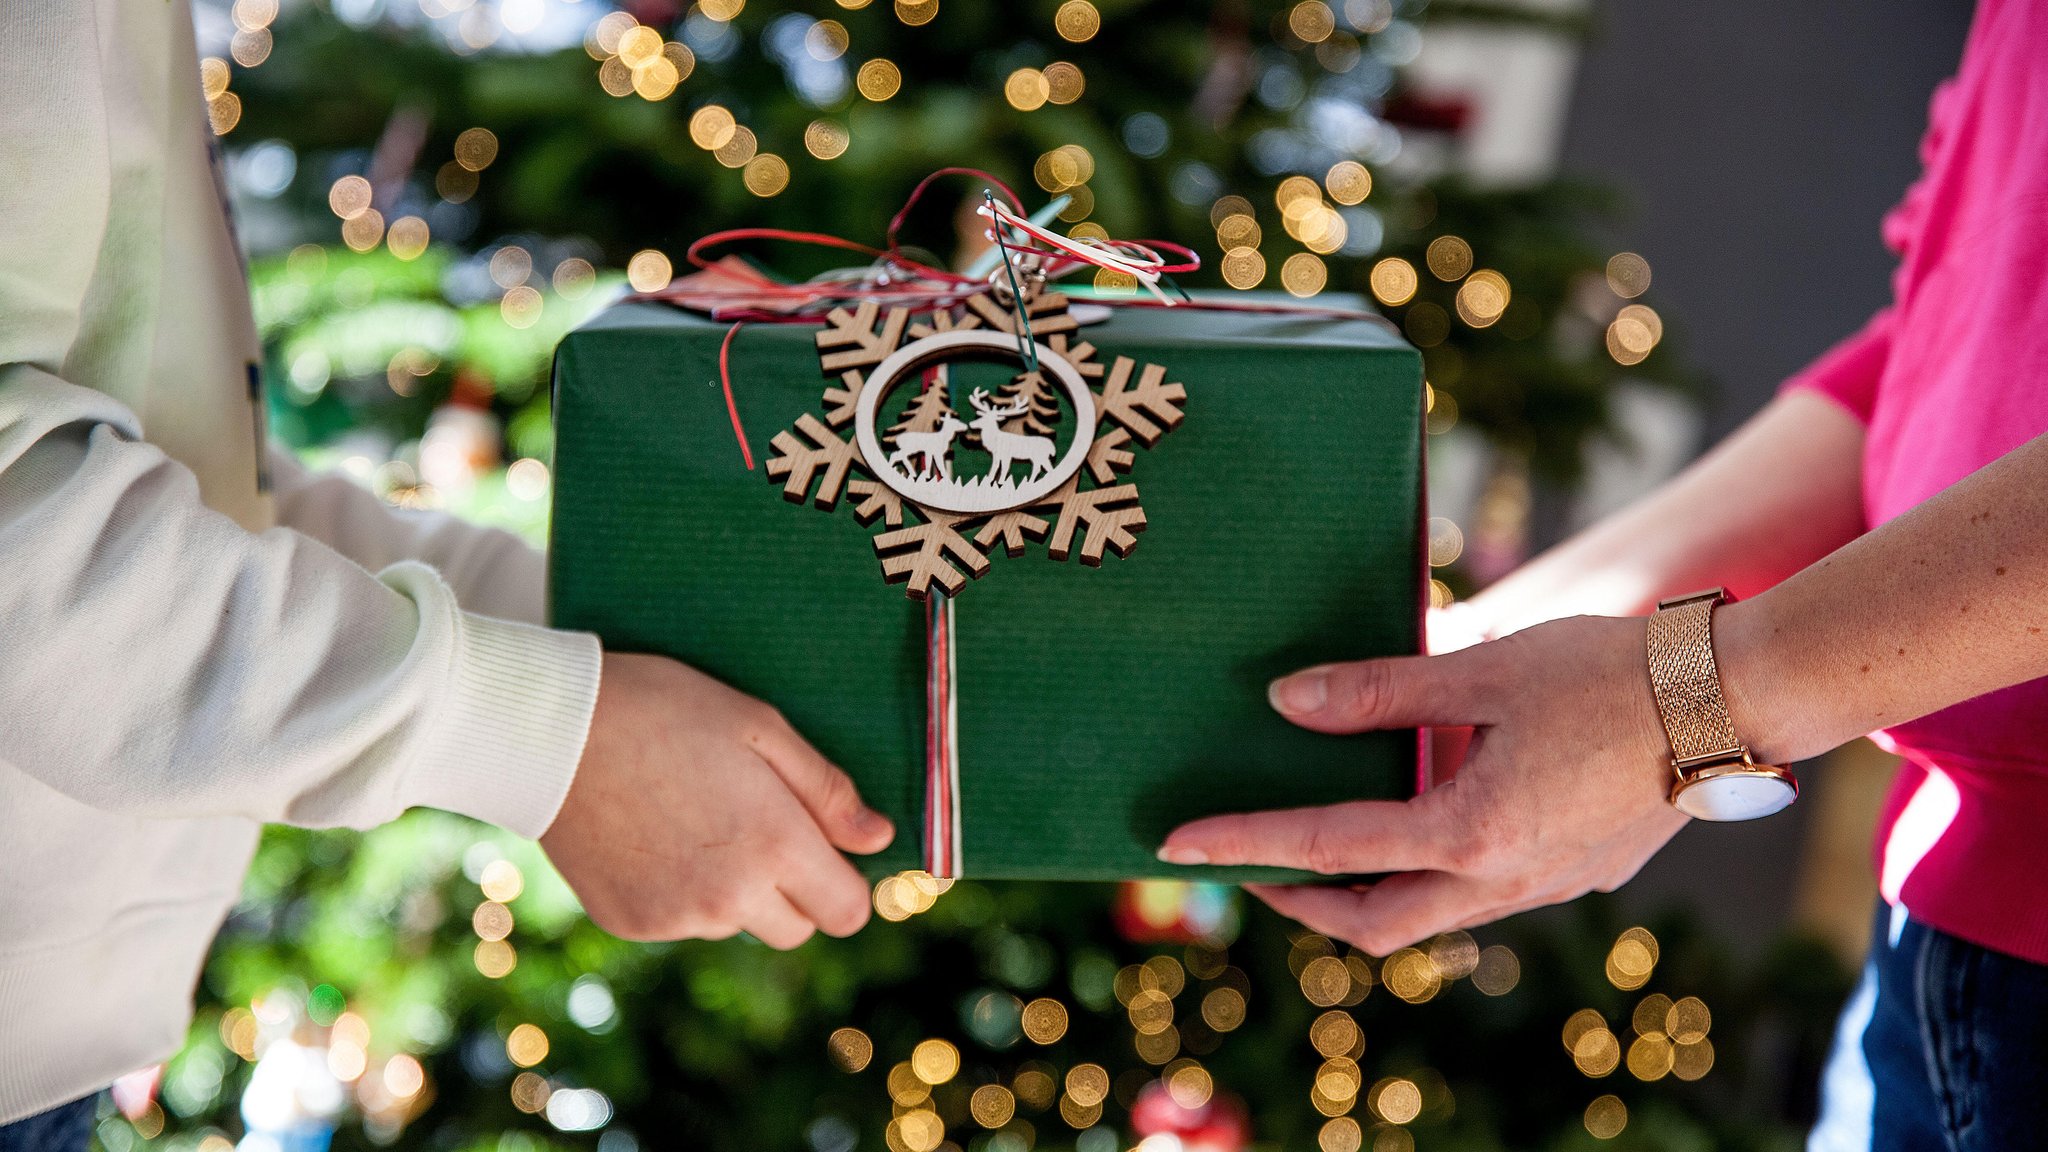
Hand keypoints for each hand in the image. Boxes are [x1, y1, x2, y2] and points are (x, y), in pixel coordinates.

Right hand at [541, 652, 892, 947]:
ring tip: (693, 819)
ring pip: (733, 925)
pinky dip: (677, 892)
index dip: (844, 883)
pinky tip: (652, 836)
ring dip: (732, 891)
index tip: (826, 851)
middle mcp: (728, 898)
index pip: (846, 913)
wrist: (549, 731)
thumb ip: (826, 790)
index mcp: (773, 845)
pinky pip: (678, 923)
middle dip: (793, 892)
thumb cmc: (664, 709)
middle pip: (795, 931)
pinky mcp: (628, 923)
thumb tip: (878, 838)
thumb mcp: (760, 727)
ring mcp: (675, 917)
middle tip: (758, 829)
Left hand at [1158, 615, 1687, 954]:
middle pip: (1374, 924)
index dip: (1245, 844)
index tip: (1177, 844)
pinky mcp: (1577, 873)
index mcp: (1472, 830)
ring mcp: (1546, 886)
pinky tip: (1421, 823)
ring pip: (1431, 918)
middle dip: (1302, 904)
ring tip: (1323, 845)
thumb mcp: (1485, 669)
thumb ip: (1382, 690)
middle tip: (1252, 865)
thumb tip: (1286, 702)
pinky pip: (1479, 895)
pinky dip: (1429, 874)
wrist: (1736, 700)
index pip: (1328, 849)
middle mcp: (1505, 880)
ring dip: (1367, 892)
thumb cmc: (1608, 670)